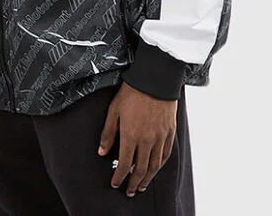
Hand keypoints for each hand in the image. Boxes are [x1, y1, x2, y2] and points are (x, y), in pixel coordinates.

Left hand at [97, 81, 177, 196]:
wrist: (156, 78)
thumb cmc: (132, 91)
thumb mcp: (114, 110)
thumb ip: (108, 133)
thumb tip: (101, 152)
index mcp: (130, 136)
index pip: (124, 165)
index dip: (119, 178)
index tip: (115, 184)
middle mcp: (147, 140)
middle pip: (140, 170)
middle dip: (133, 184)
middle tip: (129, 192)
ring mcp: (160, 137)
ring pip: (154, 166)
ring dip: (147, 179)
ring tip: (142, 186)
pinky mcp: (170, 132)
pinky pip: (165, 155)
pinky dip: (160, 166)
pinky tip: (155, 169)